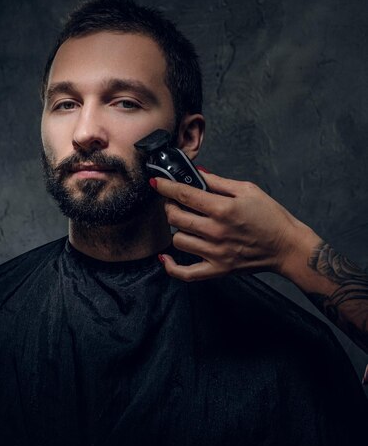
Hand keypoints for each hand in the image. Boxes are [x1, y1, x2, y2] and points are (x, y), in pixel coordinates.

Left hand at [150, 170, 318, 281]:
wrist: (287, 247)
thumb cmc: (271, 217)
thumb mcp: (248, 190)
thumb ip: (218, 182)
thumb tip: (196, 172)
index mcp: (223, 209)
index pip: (184, 195)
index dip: (166, 186)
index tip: (156, 182)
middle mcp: (216, 232)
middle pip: (175, 217)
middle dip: (170, 206)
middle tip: (175, 202)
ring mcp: (215, 253)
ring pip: (178, 240)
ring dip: (177, 229)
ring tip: (186, 224)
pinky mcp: (217, 270)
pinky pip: (185, 273)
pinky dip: (171, 266)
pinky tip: (166, 257)